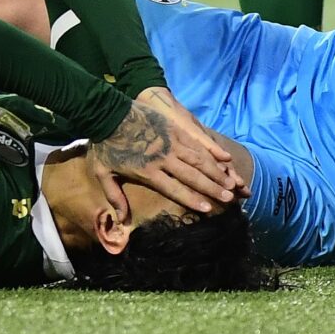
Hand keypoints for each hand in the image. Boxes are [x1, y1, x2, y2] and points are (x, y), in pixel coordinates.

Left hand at [91, 93, 238, 214]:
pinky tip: (224, 159)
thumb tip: (121, 220)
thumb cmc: (104, 145)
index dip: (192, 199)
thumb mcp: (103, 173)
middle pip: (192, 176)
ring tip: (231, 182)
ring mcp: (170, 142)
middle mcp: (163, 158)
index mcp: (148, 172)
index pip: (175, 189)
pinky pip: (196, 142)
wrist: (107, 113)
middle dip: (212, 188)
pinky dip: (212, 152)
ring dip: (216, 172)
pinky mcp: (174, 128)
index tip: (208, 209)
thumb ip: (115, 197)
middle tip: (229, 198)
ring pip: (199, 159)